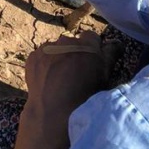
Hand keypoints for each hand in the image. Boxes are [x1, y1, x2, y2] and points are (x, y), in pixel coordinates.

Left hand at [11, 32, 113, 148]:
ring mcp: (47, 47)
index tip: (92, 62)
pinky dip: (44, 65)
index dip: (92, 49)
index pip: (91, 37)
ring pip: (55, 50)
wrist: (54, 112)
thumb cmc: (85, 97)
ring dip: (58, 59)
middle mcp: (66, 41)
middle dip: (74, 54)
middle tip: (76, 74)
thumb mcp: (104, 78)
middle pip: (72, 43)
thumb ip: (110, 56)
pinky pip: (41, 57)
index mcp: (86, 44)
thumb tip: (116, 43)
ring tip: (60, 80)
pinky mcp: (33, 56)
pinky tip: (47, 81)